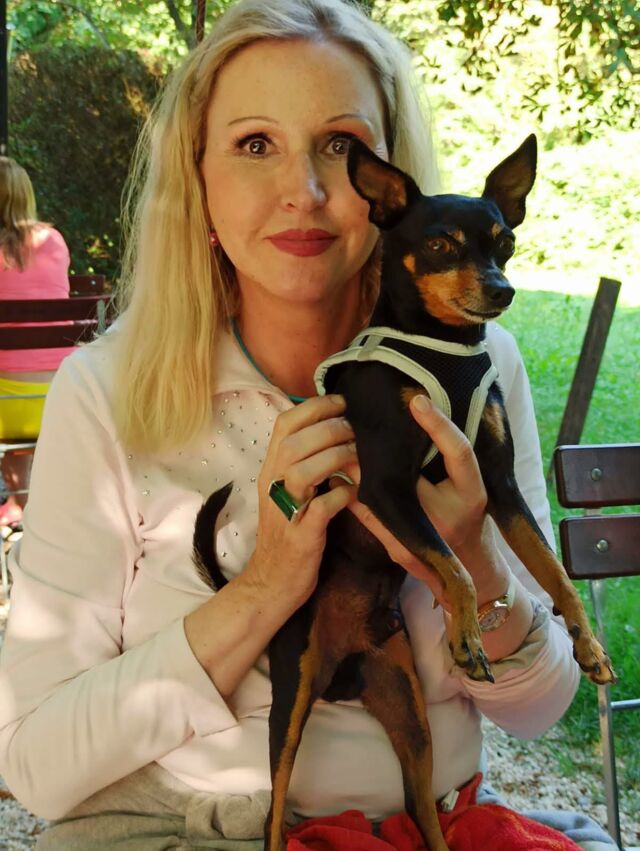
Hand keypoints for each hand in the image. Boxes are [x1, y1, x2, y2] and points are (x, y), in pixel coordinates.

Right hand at [242, 394, 357, 610]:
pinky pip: (322, 508)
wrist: (271, 583)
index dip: (313, 407)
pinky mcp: (301, 536)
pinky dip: (342, 495)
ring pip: (302, 471)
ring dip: (335, 457)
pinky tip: (355, 491)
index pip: (283, 425)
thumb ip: (303, 464)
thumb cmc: (288, 534)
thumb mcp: (288, 493)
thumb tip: (332, 432)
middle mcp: (273, 486)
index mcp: (271, 471)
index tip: (341, 402)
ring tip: (357, 455)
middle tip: (354, 428)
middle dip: (329, 428)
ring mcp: (285, 511)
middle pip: (293, 443)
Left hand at [334, 395, 508, 606]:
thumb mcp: (472, 484)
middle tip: (360, 421)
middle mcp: (446, 516)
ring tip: (344, 443)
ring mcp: (420, 535)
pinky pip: (369, 516)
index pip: (458, 452)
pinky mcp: (397, 547)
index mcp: (471, 493)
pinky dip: (352, 493)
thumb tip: (418, 409)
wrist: (467, 568)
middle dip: (383, 449)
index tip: (417, 400)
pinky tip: (337, 475)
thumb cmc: (471, 516)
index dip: (439, 425)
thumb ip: (451, 453)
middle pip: (408, 475)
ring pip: (382, 496)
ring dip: (360, 470)